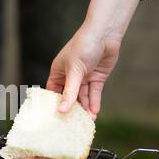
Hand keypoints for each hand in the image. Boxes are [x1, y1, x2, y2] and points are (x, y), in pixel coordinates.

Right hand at [46, 0, 140, 119]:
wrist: (105, 34)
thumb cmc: (83, 46)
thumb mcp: (74, 71)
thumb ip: (70, 92)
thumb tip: (62, 110)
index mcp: (58, 72)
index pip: (53, 92)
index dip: (53, 104)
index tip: (54, 119)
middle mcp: (70, 76)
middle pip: (69, 97)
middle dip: (72, 109)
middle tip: (73, 124)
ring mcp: (84, 78)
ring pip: (83, 97)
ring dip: (85, 108)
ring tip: (87, 120)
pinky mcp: (96, 78)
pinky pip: (94, 93)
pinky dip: (94, 102)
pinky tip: (94, 112)